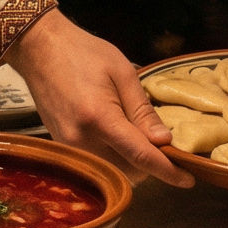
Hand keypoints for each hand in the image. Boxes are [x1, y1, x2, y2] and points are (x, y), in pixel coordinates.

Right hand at [7, 9, 189, 188]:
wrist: (39, 48)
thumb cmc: (83, 52)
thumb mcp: (122, 73)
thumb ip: (143, 110)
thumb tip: (164, 141)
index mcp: (99, 118)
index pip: (141, 156)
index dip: (168, 171)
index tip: (188, 178)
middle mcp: (80, 139)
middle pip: (127, 172)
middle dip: (149, 164)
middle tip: (160, 143)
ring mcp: (67, 145)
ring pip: (111, 173)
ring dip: (130, 164)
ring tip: (136, 136)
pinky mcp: (60, 145)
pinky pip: (94, 164)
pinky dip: (112, 158)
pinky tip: (116, 136)